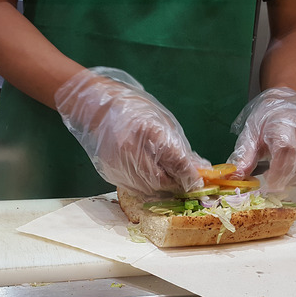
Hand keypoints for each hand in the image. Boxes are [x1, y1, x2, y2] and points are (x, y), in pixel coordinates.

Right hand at [55, 67, 209, 195]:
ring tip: (169, 179)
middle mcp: (130, 150)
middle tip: (185, 182)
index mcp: (147, 130)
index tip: (197, 180)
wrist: (97, 108)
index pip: (174, 160)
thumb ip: (178, 147)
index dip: (188, 174)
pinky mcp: (110, 172)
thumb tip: (197, 167)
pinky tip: (150, 176)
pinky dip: (146, 186)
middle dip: (176, 183)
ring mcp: (117, 163)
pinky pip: (133, 187)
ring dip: (162, 187)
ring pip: (147, 188)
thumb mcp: (161, 121)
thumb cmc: (133, 110)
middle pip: (160, 180)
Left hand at [228, 87, 295, 191]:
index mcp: (283, 125)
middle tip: (272, 180)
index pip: (286, 150)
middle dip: (286, 179)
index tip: (267, 182)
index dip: (278, 171)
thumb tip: (236, 176)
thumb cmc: (266, 120)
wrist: (285, 103)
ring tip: (283, 175)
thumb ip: (244, 157)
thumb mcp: (250, 135)